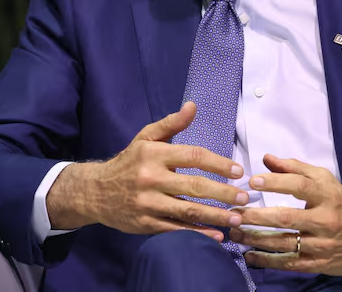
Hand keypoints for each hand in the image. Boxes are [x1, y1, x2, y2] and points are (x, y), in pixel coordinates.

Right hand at [46, 101, 248, 241]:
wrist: (95, 192)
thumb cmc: (128, 162)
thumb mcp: (146, 138)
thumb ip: (171, 124)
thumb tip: (192, 106)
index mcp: (154, 154)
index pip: (193, 156)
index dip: (218, 164)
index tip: (238, 171)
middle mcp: (151, 178)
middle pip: (194, 186)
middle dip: (223, 193)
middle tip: (245, 197)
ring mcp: (148, 203)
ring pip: (188, 210)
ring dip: (215, 216)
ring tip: (237, 218)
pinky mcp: (145, 224)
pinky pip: (176, 229)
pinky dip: (197, 233)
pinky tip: (216, 235)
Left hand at [228, 154, 341, 274]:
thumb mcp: (325, 180)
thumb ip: (295, 168)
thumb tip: (267, 158)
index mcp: (327, 195)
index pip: (300, 186)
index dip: (276, 183)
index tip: (252, 182)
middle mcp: (325, 219)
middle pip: (286, 217)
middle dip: (257, 216)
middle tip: (234, 213)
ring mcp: (321, 244)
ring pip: (284, 242)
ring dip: (256, 238)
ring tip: (234, 233)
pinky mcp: (318, 263)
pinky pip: (289, 262)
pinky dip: (267, 260)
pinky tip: (250, 256)